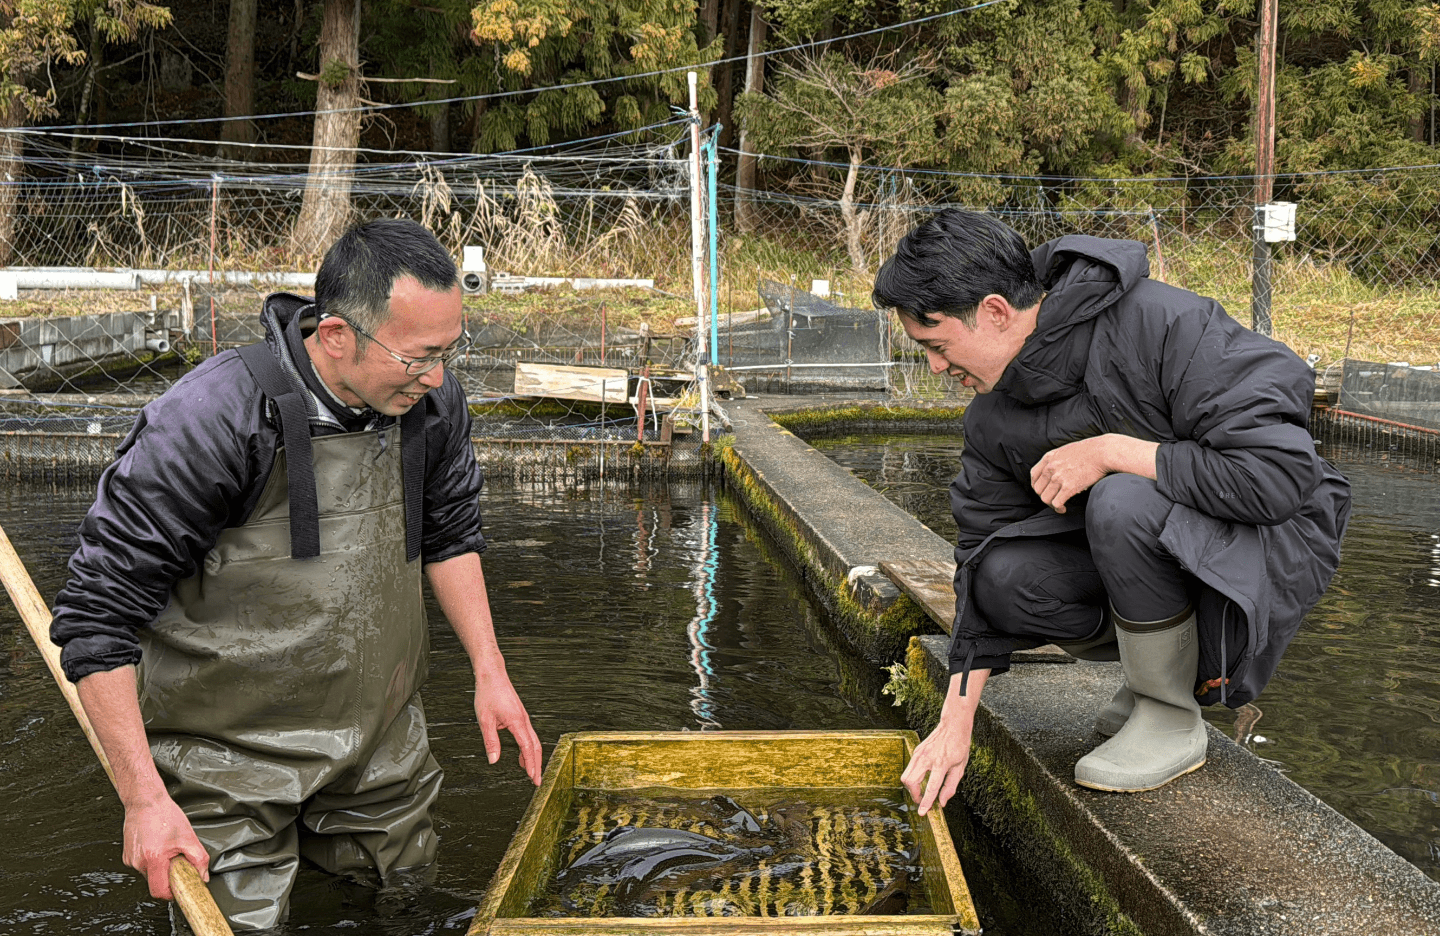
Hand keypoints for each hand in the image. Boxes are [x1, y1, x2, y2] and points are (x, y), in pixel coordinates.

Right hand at [122, 794, 208, 899]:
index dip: (172, 893)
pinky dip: (153, 860)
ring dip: (161, 866)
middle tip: (177, 859)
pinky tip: (158, 844)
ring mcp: (130, 859)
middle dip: (169, 875)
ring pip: (149, 873)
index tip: (181, 888)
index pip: (160, 891)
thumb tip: (202, 877)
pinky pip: (143, 865)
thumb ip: (199, 860)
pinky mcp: (127, 855)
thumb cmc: (164, 815)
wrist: (145, 801)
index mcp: (153, 859)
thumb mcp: (189, 838)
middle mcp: (138, 862)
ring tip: (167, 847)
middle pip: (155, 882)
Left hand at [474, 670, 543, 784]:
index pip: (527, 747)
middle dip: (537, 765)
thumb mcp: (485, 720)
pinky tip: (522, 757)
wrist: (492, 675)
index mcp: (517, 721)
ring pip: (533, 742)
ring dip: (533, 758)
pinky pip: (528, 736)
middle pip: (535, 747)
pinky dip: (528, 749)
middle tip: (537, 781)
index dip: (530, 764)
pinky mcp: (520, 716)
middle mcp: (524, 720)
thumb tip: (494, 760)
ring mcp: (523, 718)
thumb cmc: (488, 694)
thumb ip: (490, 741)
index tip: (532, 778)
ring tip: (531, 773)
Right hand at [901, 669, 988, 815]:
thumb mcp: (960, 768)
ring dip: (912, 787)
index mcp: (941, 764)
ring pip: (906, 776)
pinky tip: (923, 778)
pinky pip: (909, 769)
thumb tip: (942, 802)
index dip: (926, 802)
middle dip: (914, 795)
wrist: (953, 725)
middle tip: (923, 801)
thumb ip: (950, 786)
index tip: (922, 813)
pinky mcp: (916, 751)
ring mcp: (919, 753)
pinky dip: (913, 778)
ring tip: (922, 791)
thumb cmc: (960, 746)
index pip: (930, 787)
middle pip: (910, 782)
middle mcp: (927, 758)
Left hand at [1030, 436, 1111, 513]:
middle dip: (1044, 496)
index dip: (1037, 486)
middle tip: (1053, 499)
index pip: (1034, 475)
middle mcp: (1051, 468)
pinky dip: (1058, 508)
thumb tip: (1058, 471)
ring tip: (1059, 506)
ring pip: (1045, 498)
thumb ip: (1057, 460)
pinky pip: (1056, 503)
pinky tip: (1063, 508)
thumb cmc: (1090, 450)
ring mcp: (1059, 477)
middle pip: (1038, 489)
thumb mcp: (1066, 450)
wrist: (1102, 452)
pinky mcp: (1069, 487)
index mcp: (1049, 458)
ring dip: (1051, 505)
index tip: (1043, 490)